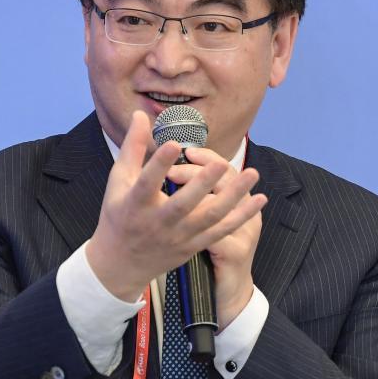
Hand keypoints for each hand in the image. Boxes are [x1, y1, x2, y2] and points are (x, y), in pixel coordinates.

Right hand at [86, 111, 266, 303]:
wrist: (120, 264)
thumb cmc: (119, 215)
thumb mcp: (118, 182)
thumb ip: (133, 148)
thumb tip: (141, 114)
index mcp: (135, 205)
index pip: (146, 183)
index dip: (158, 164)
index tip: (172, 143)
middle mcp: (158, 223)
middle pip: (183, 204)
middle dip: (202, 184)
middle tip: (220, 163)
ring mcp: (178, 237)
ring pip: (210, 217)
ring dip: (234, 197)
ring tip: (252, 173)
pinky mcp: (193, 245)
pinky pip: (222, 231)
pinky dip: (242, 216)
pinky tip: (259, 199)